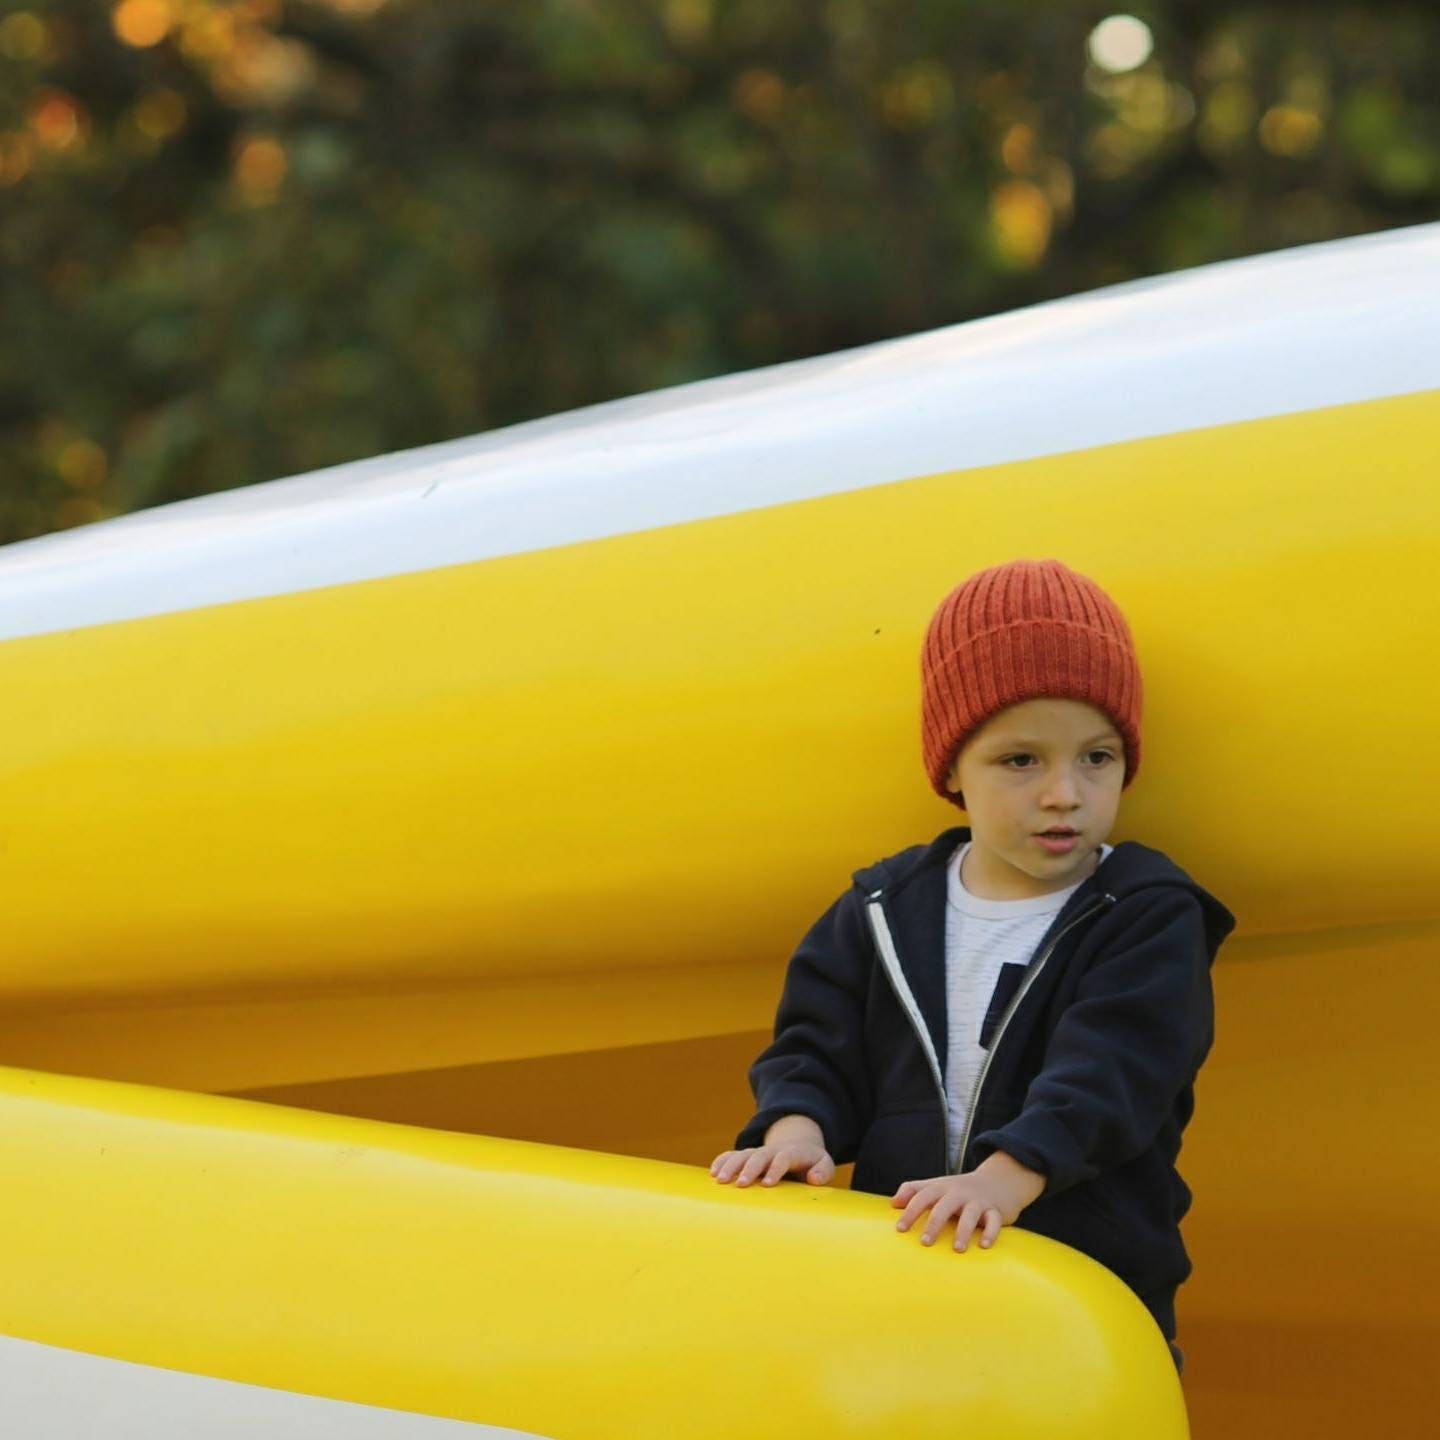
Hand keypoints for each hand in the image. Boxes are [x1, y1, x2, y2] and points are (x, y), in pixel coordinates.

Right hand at [710, 1140, 834, 1186]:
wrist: (799, 1147)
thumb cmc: (812, 1163)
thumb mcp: (824, 1164)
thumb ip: (823, 1171)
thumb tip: (813, 1178)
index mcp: (792, 1152)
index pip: (783, 1158)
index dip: (775, 1169)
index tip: (767, 1184)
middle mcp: (772, 1151)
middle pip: (759, 1155)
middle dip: (749, 1169)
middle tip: (740, 1184)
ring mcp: (758, 1152)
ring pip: (742, 1154)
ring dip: (730, 1165)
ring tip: (719, 1179)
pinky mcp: (748, 1156)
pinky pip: (732, 1155)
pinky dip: (722, 1160)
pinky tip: (712, 1172)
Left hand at [890, 1151, 1046, 1250]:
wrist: (997, 1181)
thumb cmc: (958, 1190)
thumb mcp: (936, 1185)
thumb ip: (913, 1191)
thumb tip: (892, 1204)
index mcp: (941, 1187)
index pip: (922, 1197)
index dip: (910, 1211)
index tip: (900, 1229)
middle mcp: (959, 1193)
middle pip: (944, 1206)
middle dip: (934, 1223)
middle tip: (925, 1243)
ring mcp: (978, 1201)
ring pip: (970, 1214)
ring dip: (964, 1231)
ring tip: (957, 1249)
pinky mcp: (995, 1211)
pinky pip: (994, 1221)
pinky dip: (990, 1232)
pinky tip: (984, 1245)